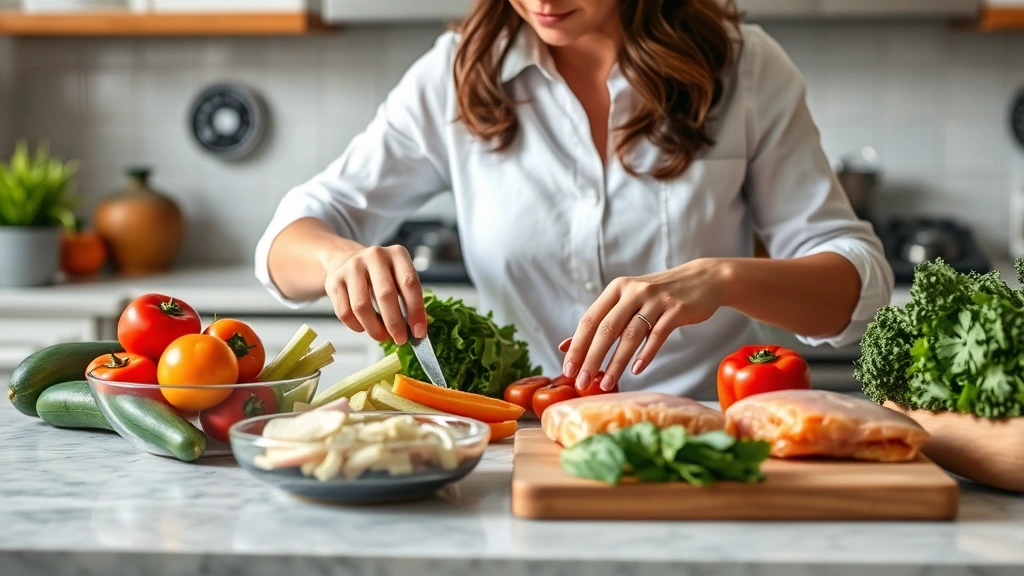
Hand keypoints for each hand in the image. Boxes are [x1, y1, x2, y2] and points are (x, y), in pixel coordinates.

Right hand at [323, 245, 426, 344]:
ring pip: (362, 306)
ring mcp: (352, 266)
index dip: (416, 311)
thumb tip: (415, 331)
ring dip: (374, 328)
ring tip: (382, 336)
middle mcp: (375, 256)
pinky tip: (364, 328)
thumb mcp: (399, 278)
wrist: (348, 260)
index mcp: (397, 254)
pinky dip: (356, 326)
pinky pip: (344, 312)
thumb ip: (409, 300)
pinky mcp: (334, 280)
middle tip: (400, 339)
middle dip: (395, 323)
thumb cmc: (381, 275)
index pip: (409, 284)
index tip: (419, 332)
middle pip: (385, 294)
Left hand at [561, 258, 727, 391]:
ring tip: (607, 383)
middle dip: (592, 358)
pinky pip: (658, 335)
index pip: (589, 320)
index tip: (568, 369)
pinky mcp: (676, 310)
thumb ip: (600, 321)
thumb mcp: (627, 302)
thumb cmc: (658, 296)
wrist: (702, 280)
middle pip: (606, 328)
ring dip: (616, 362)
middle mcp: (633, 291)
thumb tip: (565, 345)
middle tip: (583, 381)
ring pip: (630, 334)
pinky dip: (646, 354)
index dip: (577, 345)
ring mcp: (656, 300)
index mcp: (616, 289)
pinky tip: (637, 370)